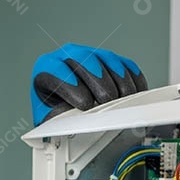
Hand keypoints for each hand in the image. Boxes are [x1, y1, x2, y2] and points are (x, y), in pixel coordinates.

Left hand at [30, 45, 147, 124]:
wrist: (64, 107)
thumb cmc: (54, 112)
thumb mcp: (50, 118)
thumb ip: (59, 119)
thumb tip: (76, 124)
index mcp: (46, 67)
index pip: (56, 69)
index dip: (71, 86)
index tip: (84, 104)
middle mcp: (68, 56)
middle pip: (85, 59)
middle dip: (98, 81)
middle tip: (106, 100)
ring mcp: (92, 55)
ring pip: (108, 60)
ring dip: (118, 81)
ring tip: (121, 100)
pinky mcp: (112, 61)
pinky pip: (127, 65)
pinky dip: (133, 80)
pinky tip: (133, 96)